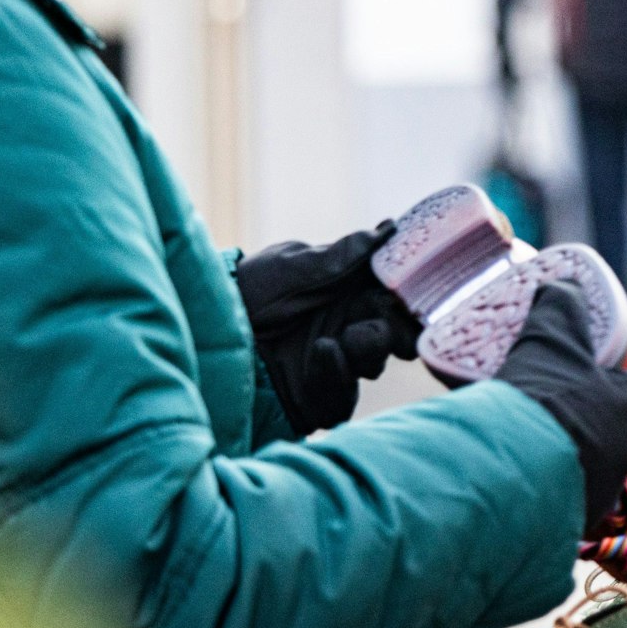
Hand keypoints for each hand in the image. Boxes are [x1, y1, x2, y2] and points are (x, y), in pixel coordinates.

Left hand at [235, 225, 420, 434]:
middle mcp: (347, 327)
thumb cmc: (245, 292)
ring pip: (376, 364)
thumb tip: (387, 229)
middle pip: (396, 334)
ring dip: (368, 349)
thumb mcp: (291, 266)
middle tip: (392, 322)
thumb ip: (342, 256)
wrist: (206, 335)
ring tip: (346, 338)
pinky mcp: (321, 398)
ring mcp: (336, 364)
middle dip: (399, 330)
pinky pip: (345, 397)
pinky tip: (322, 353)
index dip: (410, 294)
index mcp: (347, 292)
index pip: (393, 294)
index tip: (420, 289)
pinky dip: (337, 375)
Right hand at [496, 282, 626, 535]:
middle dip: (598, 410)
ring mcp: (599, 494)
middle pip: (624, 425)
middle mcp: (626, 454)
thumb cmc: (542, 403)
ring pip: (592, 463)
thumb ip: (559, 310)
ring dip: (569, 447)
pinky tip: (511, 466)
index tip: (624, 362)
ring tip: (529, 430)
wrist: (502, 480)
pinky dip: (543, 481)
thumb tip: (563, 284)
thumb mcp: (548, 342)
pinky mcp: (565, 523)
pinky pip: (560, 496)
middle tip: (562, 393)